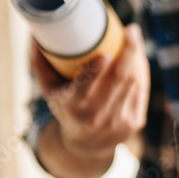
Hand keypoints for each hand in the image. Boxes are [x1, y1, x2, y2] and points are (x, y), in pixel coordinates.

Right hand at [31, 23, 149, 164]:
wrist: (87, 146)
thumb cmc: (66, 109)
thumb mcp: (48, 90)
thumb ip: (41, 65)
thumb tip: (37, 38)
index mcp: (75, 107)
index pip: (86, 88)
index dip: (96, 71)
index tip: (104, 54)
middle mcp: (99, 116)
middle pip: (119, 80)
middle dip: (128, 53)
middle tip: (132, 31)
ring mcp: (119, 121)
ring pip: (134, 83)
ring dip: (137, 59)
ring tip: (133, 40)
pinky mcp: (135, 123)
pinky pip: (142, 91)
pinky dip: (141, 72)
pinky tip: (138, 59)